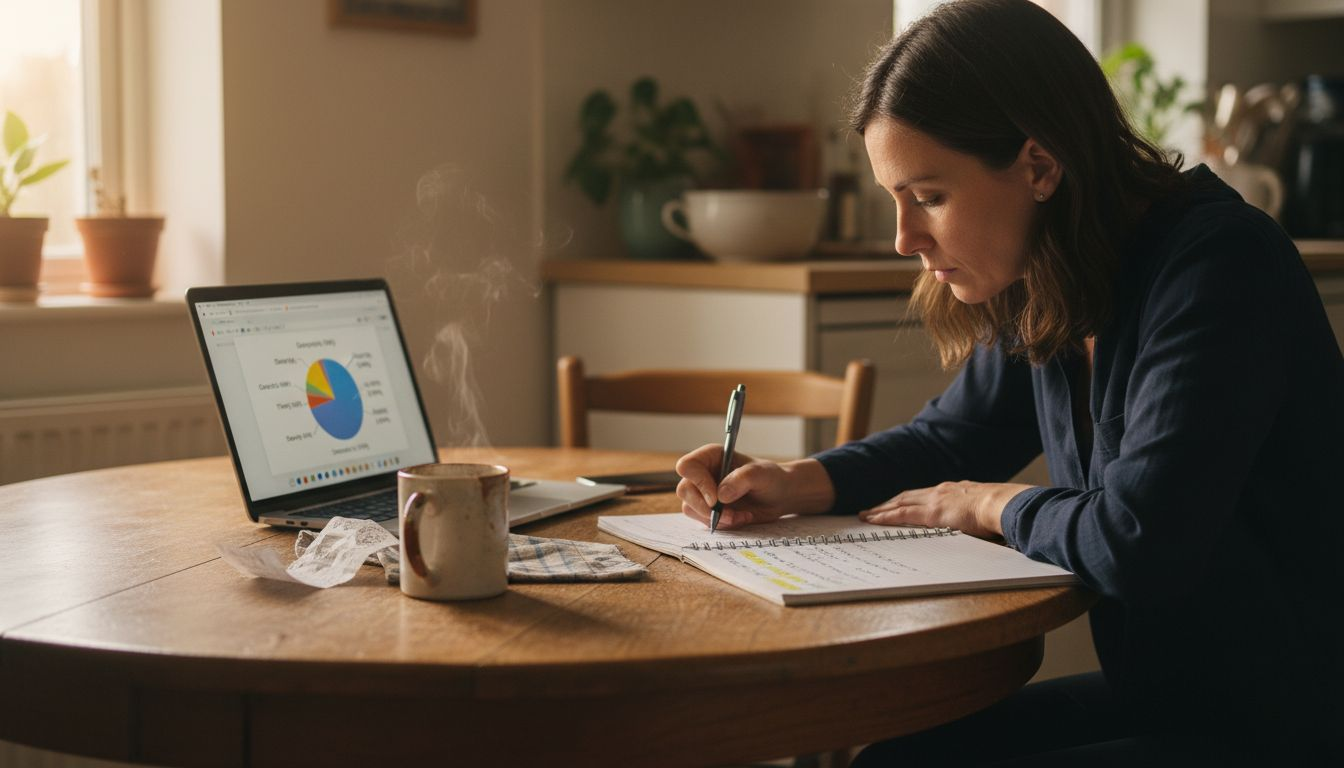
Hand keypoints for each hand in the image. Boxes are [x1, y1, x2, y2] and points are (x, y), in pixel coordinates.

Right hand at [675, 445, 834, 529]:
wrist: (779, 496)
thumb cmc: (771, 478)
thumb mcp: (762, 474)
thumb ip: (741, 479)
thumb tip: (720, 496)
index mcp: (711, 456)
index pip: (687, 466)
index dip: (698, 483)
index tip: (716, 499)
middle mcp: (703, 473)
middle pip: (685, 490)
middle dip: (706, 508)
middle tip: (731, 515)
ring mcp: (704, 492)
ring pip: (690, 508)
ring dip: (715, 518)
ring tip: (740, 516)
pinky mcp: (708, 509)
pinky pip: (702, 520)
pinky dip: (721, 524)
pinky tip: (740, 518)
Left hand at [858, 481, 1032, 538]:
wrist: (1003, 504)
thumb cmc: (1000, 510)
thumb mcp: (984, 508)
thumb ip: (975, 513)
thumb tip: (978, 523)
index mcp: (952, 490)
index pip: (923, 495)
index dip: (907, 500)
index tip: (896, 504)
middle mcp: (939, 491)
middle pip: (906, 496)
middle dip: (888, 503)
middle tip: (872, 510)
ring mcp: (934, 500)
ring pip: (899, 503)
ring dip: (881, 509)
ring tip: (867, 515)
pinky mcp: (931, 513)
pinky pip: (901, 514)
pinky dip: (885, 516)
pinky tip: (874, 520)